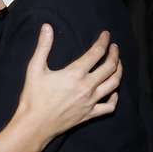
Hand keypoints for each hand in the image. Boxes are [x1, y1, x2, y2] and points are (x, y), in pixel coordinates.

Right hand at [14, 24, 121, 140]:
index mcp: (75, 73)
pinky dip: (115, 97)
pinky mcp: (90, 114)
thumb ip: (43, 46)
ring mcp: (91, 102)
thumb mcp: (35, 68)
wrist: (34, 124)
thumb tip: (47, 27)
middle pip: (110, 67)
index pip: (96, 52)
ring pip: (114, 84)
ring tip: (118, 64)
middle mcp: (87, 87)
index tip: (106, 35)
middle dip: (115, 54)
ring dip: (118, 71)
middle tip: (114, 47)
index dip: (104, 41)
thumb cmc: (33, 96)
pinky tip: (113, 91)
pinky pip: (110, 106)